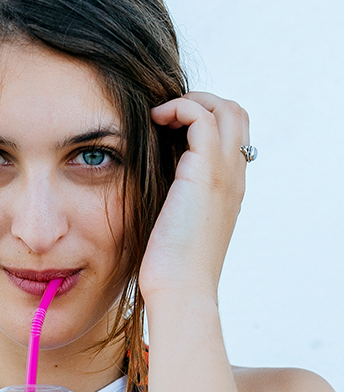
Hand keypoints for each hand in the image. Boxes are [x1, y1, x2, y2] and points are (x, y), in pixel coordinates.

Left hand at [139, 92, 249, 301]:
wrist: (180, 289)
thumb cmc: (172, 264)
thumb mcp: (177, 222)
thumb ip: (176, 197)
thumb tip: (155, 180)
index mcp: (229, 187)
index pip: (233, 134)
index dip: (205, 119)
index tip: (170, 126)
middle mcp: (233, 176)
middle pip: (236, 114)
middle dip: (202, 102)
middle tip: (168, 114)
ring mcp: (223, 173)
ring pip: (226, 109)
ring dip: (190, 102)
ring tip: (161, 115)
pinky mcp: (204, 173)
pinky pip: (201, 118)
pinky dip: (178, 109)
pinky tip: (154, 121)